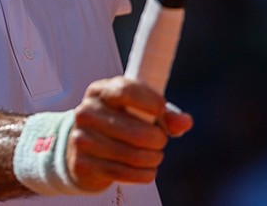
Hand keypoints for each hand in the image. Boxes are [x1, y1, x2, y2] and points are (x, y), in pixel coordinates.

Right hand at [65, 76, 192, 191]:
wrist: (83, 144)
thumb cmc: (118, 120)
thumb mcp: (138, 108)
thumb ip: (165, 113)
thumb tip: (184, 122)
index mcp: (100, 91)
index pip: (126, 91)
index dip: (151, 102)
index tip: (161, 110)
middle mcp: (86, 112)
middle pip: (137, 132)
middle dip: (158, 139)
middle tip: (161, 140)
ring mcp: (82, 138)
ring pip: (134, 155)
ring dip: (153, 158)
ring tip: (155, 155)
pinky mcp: (83, 163)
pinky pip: (125, 173)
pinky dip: (144, 174)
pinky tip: (147, 169)